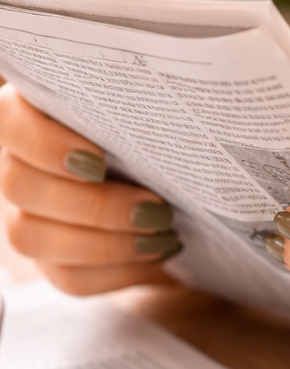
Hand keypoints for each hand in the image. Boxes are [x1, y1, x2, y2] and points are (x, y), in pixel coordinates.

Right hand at [0, 84, 180, 294]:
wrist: (192, 193)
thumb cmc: (172, 141)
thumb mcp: (167, 115)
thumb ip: (153, 100)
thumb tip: (186, 91)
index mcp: (36, 115)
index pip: (8, 122)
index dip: (44, 144)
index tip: (98, 160)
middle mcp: (20, 164)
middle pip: (20, 187)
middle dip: (94, 205)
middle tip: (157, 208)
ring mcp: (29, 216)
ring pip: (33, 238)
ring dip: (105, 244)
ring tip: (163, 235)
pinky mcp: (53, 261)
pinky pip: (67, 277)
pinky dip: (117, 272)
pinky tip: (156, 256)